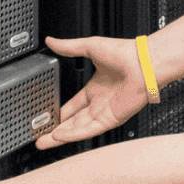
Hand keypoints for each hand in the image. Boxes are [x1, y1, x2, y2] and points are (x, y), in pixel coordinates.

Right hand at [34, 35, 150, 149]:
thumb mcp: (89, 46)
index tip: (47, 116)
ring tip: (44, 142)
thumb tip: (52, 41)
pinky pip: (89, 130)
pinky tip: (60, 137)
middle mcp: (99, 102)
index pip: (73, 104)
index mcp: (95, 87)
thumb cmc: (125, 52)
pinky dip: (74, 134)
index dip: (60, 112)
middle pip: (73, 121)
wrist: (143, 62)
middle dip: (56, 129)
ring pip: (78, 129)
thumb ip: (68, 47)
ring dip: (61, 136)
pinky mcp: (110, 119)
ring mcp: (104, 112)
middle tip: (40, 135)